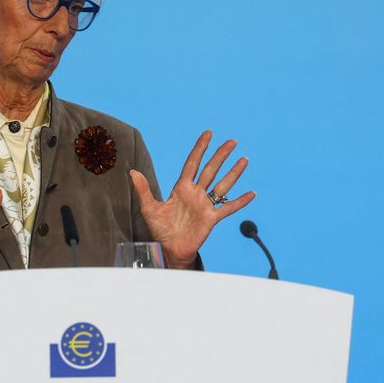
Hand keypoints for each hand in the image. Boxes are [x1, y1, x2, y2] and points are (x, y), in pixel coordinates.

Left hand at [130, 131, 255, 268]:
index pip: (193, 163)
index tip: (208, 134)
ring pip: (222, 185)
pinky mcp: (211, 218)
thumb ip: (143, 190)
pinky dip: (239, 201)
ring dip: (233, 173)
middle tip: (232, 141)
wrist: (169, 248)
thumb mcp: (149, 208)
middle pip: (211, 169)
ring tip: (244, 160)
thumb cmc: (160, 229)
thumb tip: (132, 172)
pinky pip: (228, 208)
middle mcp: (196, 193)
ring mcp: (205, 205)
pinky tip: (251, 193)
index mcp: (181, 188)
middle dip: (220, 155)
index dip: (200, 148)